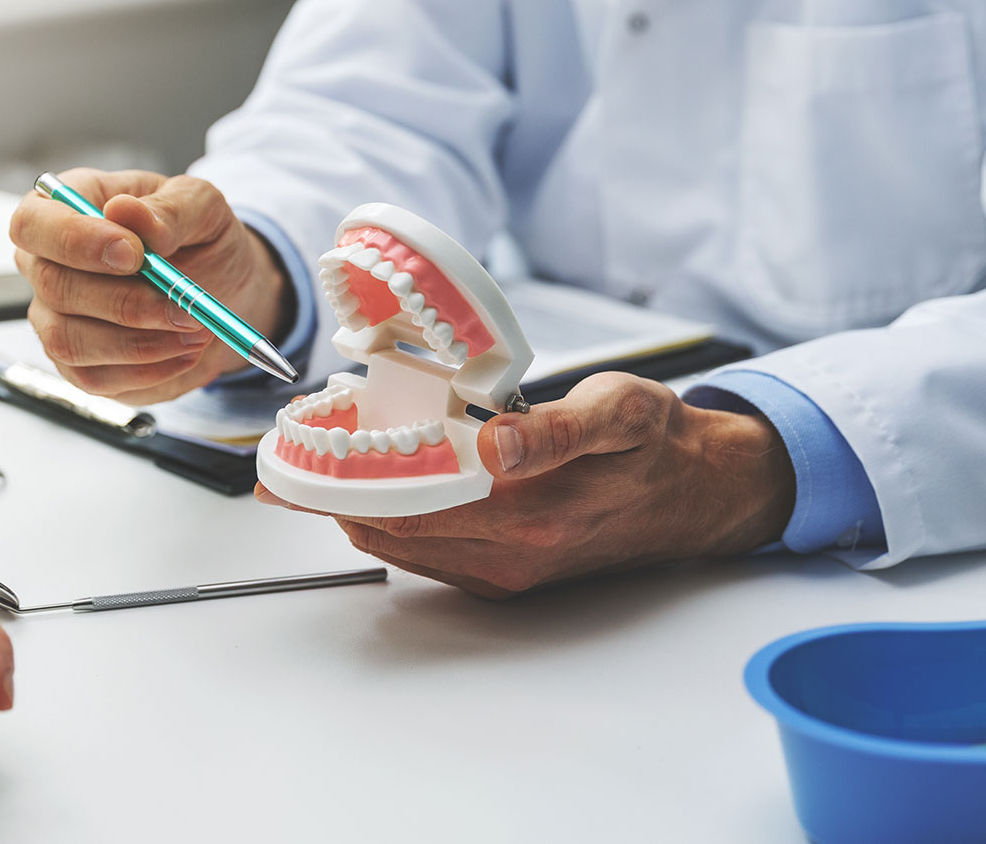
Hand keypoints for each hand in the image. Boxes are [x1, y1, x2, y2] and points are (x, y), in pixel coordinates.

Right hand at [10, 168, 292, 403]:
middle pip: (54, 287)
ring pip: (69, 341)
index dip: (75, 240)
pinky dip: (148, 370)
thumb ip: (169, 208)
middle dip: (125, 303)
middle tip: (184, 306)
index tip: (134, 254)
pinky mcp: (76, 364)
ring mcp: (54, 318)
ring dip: (140, 343)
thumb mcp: (202, 207)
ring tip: (195, 329)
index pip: (34, 222)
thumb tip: (125, 212)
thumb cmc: (199, 238)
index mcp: (65, 209)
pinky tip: (186, 352)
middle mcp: (47, 264)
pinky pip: (95, 378)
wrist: (221, 290)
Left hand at [256, 373, 795, 597]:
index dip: (340, 481)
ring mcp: (506, 570)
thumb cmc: (655, 444)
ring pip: (401, 545)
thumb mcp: (619, 411)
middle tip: (285, 457)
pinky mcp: (507, 574)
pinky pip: (427, 554)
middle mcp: (510, 552)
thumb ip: (555, 429)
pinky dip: (390, 521)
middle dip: (330, 495)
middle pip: (388, 529)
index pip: (405, 502)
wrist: (699, 494)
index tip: (293, 457)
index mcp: (529, 511)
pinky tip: (375, 487)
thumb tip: (495, 445)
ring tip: (316, 467)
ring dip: (354, 509)